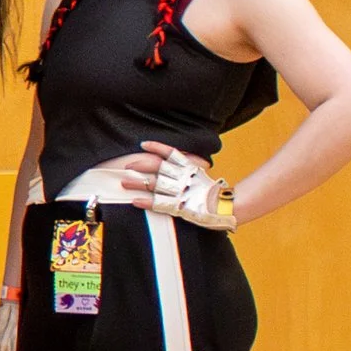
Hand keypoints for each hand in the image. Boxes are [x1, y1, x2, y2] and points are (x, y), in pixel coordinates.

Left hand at [121, 141, 235, 229]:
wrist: (227, 207)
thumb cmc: (215, 192)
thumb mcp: (203, 174)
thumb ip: (190, 166)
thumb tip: (179, 161)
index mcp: (190, 167)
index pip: (171, 153)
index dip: (157, 147)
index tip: (143, 143)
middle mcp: (183, 177)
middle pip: (158, 167)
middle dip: (141, 164)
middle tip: (126, 164)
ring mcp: (180, 191)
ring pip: (154, 184)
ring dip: (137, 183)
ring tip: (124, 182)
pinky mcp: (179, 206)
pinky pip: (159, 203)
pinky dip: (146, 202)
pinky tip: (135, 201)